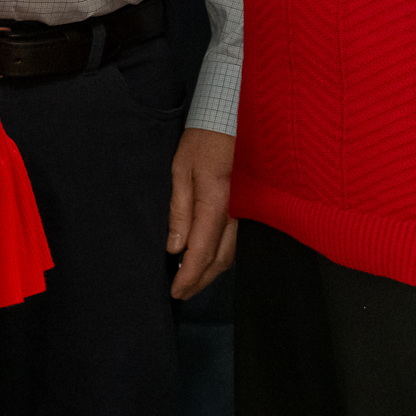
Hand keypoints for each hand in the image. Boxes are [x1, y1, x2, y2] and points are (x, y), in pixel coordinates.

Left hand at [167, 127, 236, 298]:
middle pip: (218, 260)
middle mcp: (232, 214)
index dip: (188, 276)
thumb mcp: (181, 171)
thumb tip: (174, 247)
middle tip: (180, 294)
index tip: (175, 291)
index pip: (200, 252)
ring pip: (228, 254)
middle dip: (199, 281)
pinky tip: (205, 259)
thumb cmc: (202, 142)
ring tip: (189, 281)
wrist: (229, 121)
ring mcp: (240, 212)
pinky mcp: (241, 208)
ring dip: (210, 272)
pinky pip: (232, 241)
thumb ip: (179, 210)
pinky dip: (218, 257)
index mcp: (214, 205)